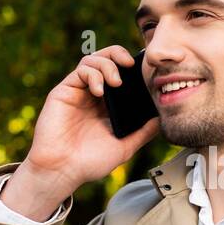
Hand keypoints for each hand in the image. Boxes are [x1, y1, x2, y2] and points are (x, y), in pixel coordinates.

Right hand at [1, 46, 159, 217]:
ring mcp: (78, 92)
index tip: (144, 71)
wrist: (63, 170)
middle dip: (119, 55)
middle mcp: (93, 95)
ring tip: (116, 82)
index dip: (131, 68)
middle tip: (130, 64)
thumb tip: (161, 119)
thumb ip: (142, 133)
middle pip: (106, 60)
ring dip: (107, 64)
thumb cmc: (89, 162)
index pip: (121, 75)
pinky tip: (99, 90)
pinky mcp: (64, 91)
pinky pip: (80, 70)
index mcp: (107, 106)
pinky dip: (93, 74)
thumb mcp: (124, 147)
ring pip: (92, 60)